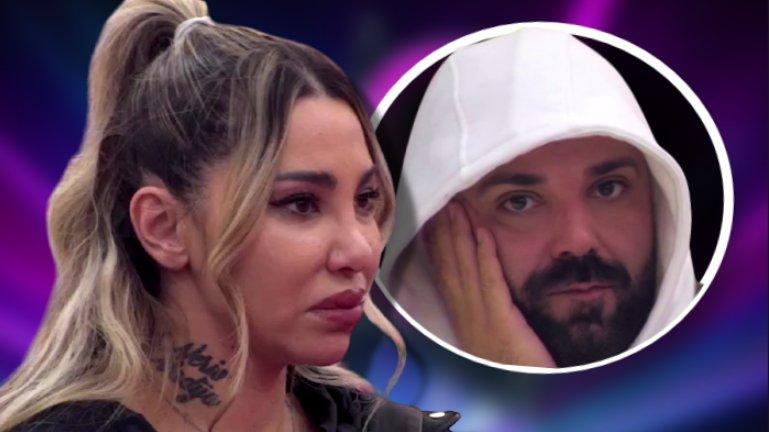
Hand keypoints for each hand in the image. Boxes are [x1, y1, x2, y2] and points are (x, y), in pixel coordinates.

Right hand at [422, 201, 554, 366]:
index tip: (431, 219)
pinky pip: (491, 282)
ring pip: (464, 268)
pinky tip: (483, 232)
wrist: (525, 401)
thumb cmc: (513, 372)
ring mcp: (481, 318)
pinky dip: (485, 255)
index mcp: (462, 319)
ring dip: (459, 234)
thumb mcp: (492, 340)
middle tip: (439, 200)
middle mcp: (465, 316)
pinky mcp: (502, 321)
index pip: (444, 275)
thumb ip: (486, 315)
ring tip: (455, 206)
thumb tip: (482, 291)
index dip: (437, 245)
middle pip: (449, 266)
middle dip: (443, 231)